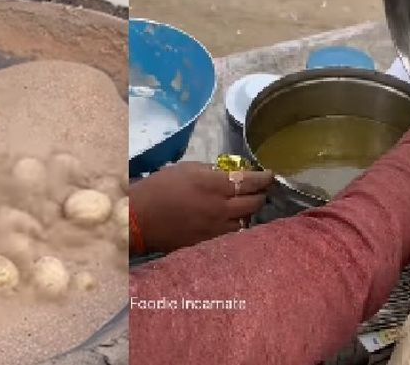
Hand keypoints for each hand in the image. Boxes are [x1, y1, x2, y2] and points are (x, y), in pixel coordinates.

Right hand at [130, 161, 272, 252]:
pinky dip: (237, 225)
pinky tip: (233, 221)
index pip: (250, 181)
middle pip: (254, 202)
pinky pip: (232, 233)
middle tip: (262, 190)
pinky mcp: (210, 242)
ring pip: (247, 221)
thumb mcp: (186, 169)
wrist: (140, 218)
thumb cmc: (159, 187)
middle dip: (261, 194)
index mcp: (215, 185)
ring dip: (250, 212)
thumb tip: (229, 173)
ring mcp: (217, 228)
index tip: (269, 175)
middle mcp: (221, 207)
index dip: (264, 178)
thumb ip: (211, 171)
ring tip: (247, 205)